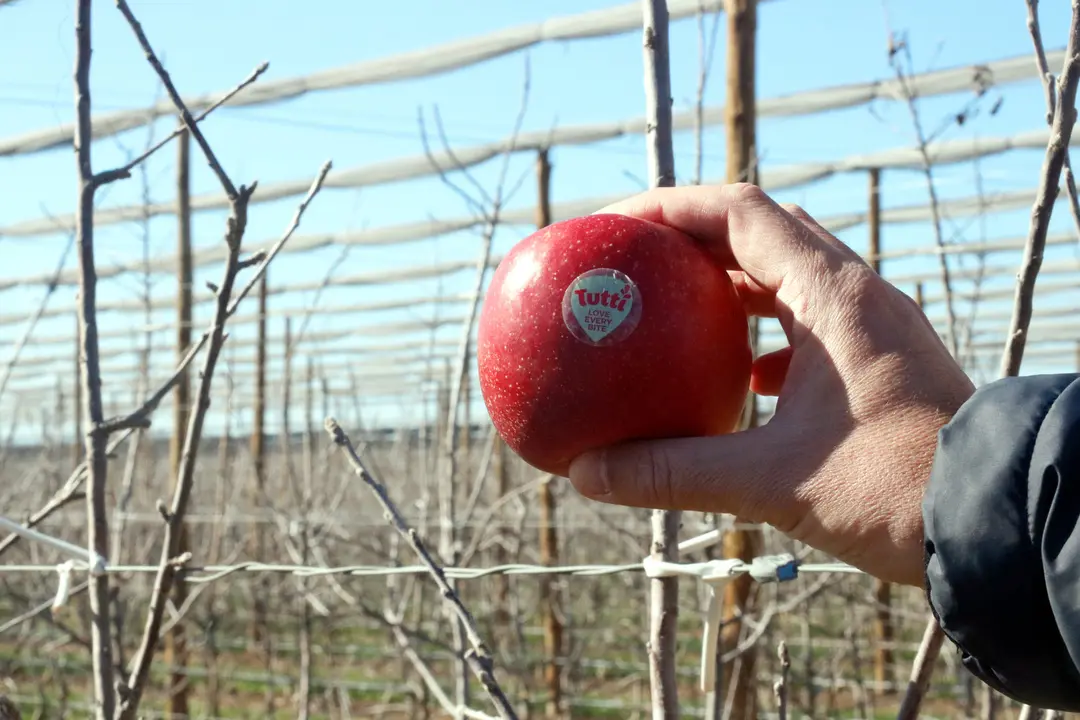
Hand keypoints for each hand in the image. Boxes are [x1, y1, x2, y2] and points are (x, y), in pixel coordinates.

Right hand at [566, 183, 974, 586]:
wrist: (996, 520)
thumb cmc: (894, 491)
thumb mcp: (769, 482)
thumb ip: (671, 472)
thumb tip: (586, 474)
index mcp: (833, 297)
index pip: (740, 213)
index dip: (670, 207)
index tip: (614, 225)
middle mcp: (856, 295)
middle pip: (761, 233)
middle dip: (692, 238)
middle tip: (634, 260)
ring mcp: (872, 326)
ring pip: (788, 277)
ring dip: (728, 285)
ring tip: (671, 310)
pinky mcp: (879, 361)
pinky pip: (808, 325)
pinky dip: (762, 337)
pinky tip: (737, 382)